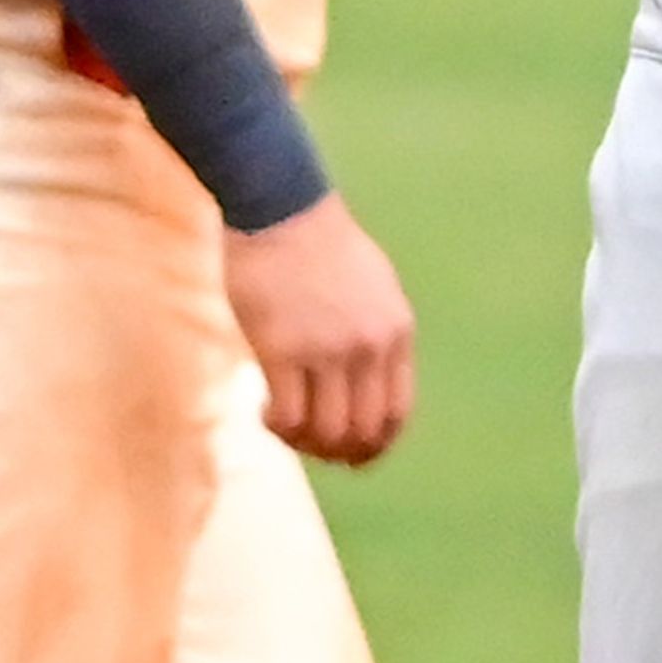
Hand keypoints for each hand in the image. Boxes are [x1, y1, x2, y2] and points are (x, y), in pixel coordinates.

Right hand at [220, 195, 416, 466]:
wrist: (278, 208)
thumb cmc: (318, 245)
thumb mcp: (373, 288)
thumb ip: (375, 335)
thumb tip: (366, 384)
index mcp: (396, 332)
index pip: (397, 413)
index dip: (376, 445)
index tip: (354, 455)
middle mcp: (368, 347)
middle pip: (362, 431)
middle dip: (338, 452)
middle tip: (312, 446)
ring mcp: (327, 351)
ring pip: (325, 432)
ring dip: (304, 443)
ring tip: (285, 427)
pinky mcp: (282, 350)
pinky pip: (287, 418)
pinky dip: (278, 428)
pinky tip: (264, 412)